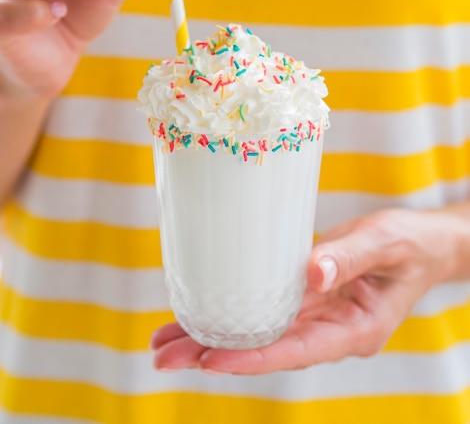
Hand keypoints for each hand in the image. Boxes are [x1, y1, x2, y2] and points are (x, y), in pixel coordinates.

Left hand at [150, 208, 461, 374]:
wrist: (423, 244)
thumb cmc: (410, 244)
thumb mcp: (385, 242)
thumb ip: (349, 257)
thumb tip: (310, 274)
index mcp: (356, 328)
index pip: (297, 351)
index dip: (252, 358)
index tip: (208, 361)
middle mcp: (331, 329)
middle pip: (268, 348)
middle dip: (215, 354)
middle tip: (164, 356)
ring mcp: (318, 315)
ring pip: (260, 332)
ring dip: (213, 336)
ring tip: (165, 340)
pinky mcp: (309, 297)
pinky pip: (267, 310)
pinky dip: (234, 312)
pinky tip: (200, 314)